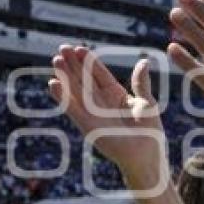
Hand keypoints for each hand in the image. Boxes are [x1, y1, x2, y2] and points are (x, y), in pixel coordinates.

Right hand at [49, 45, 168, 186]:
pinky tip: (53, 83)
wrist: (147, 155)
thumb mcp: (147, 103)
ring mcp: (93, 114)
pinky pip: (73, 110)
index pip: (100, 75)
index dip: (89, 62)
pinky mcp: (88, 126)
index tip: (79, 48)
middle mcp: (102, 103)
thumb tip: (143, 61)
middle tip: (62, 48)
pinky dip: (63, 98)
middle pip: (85, 80)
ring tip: (56, 60)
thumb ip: (141, 83)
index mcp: (116, 95)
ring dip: (65, 76)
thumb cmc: (150, 132)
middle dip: (74, 65)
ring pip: (76, 91)